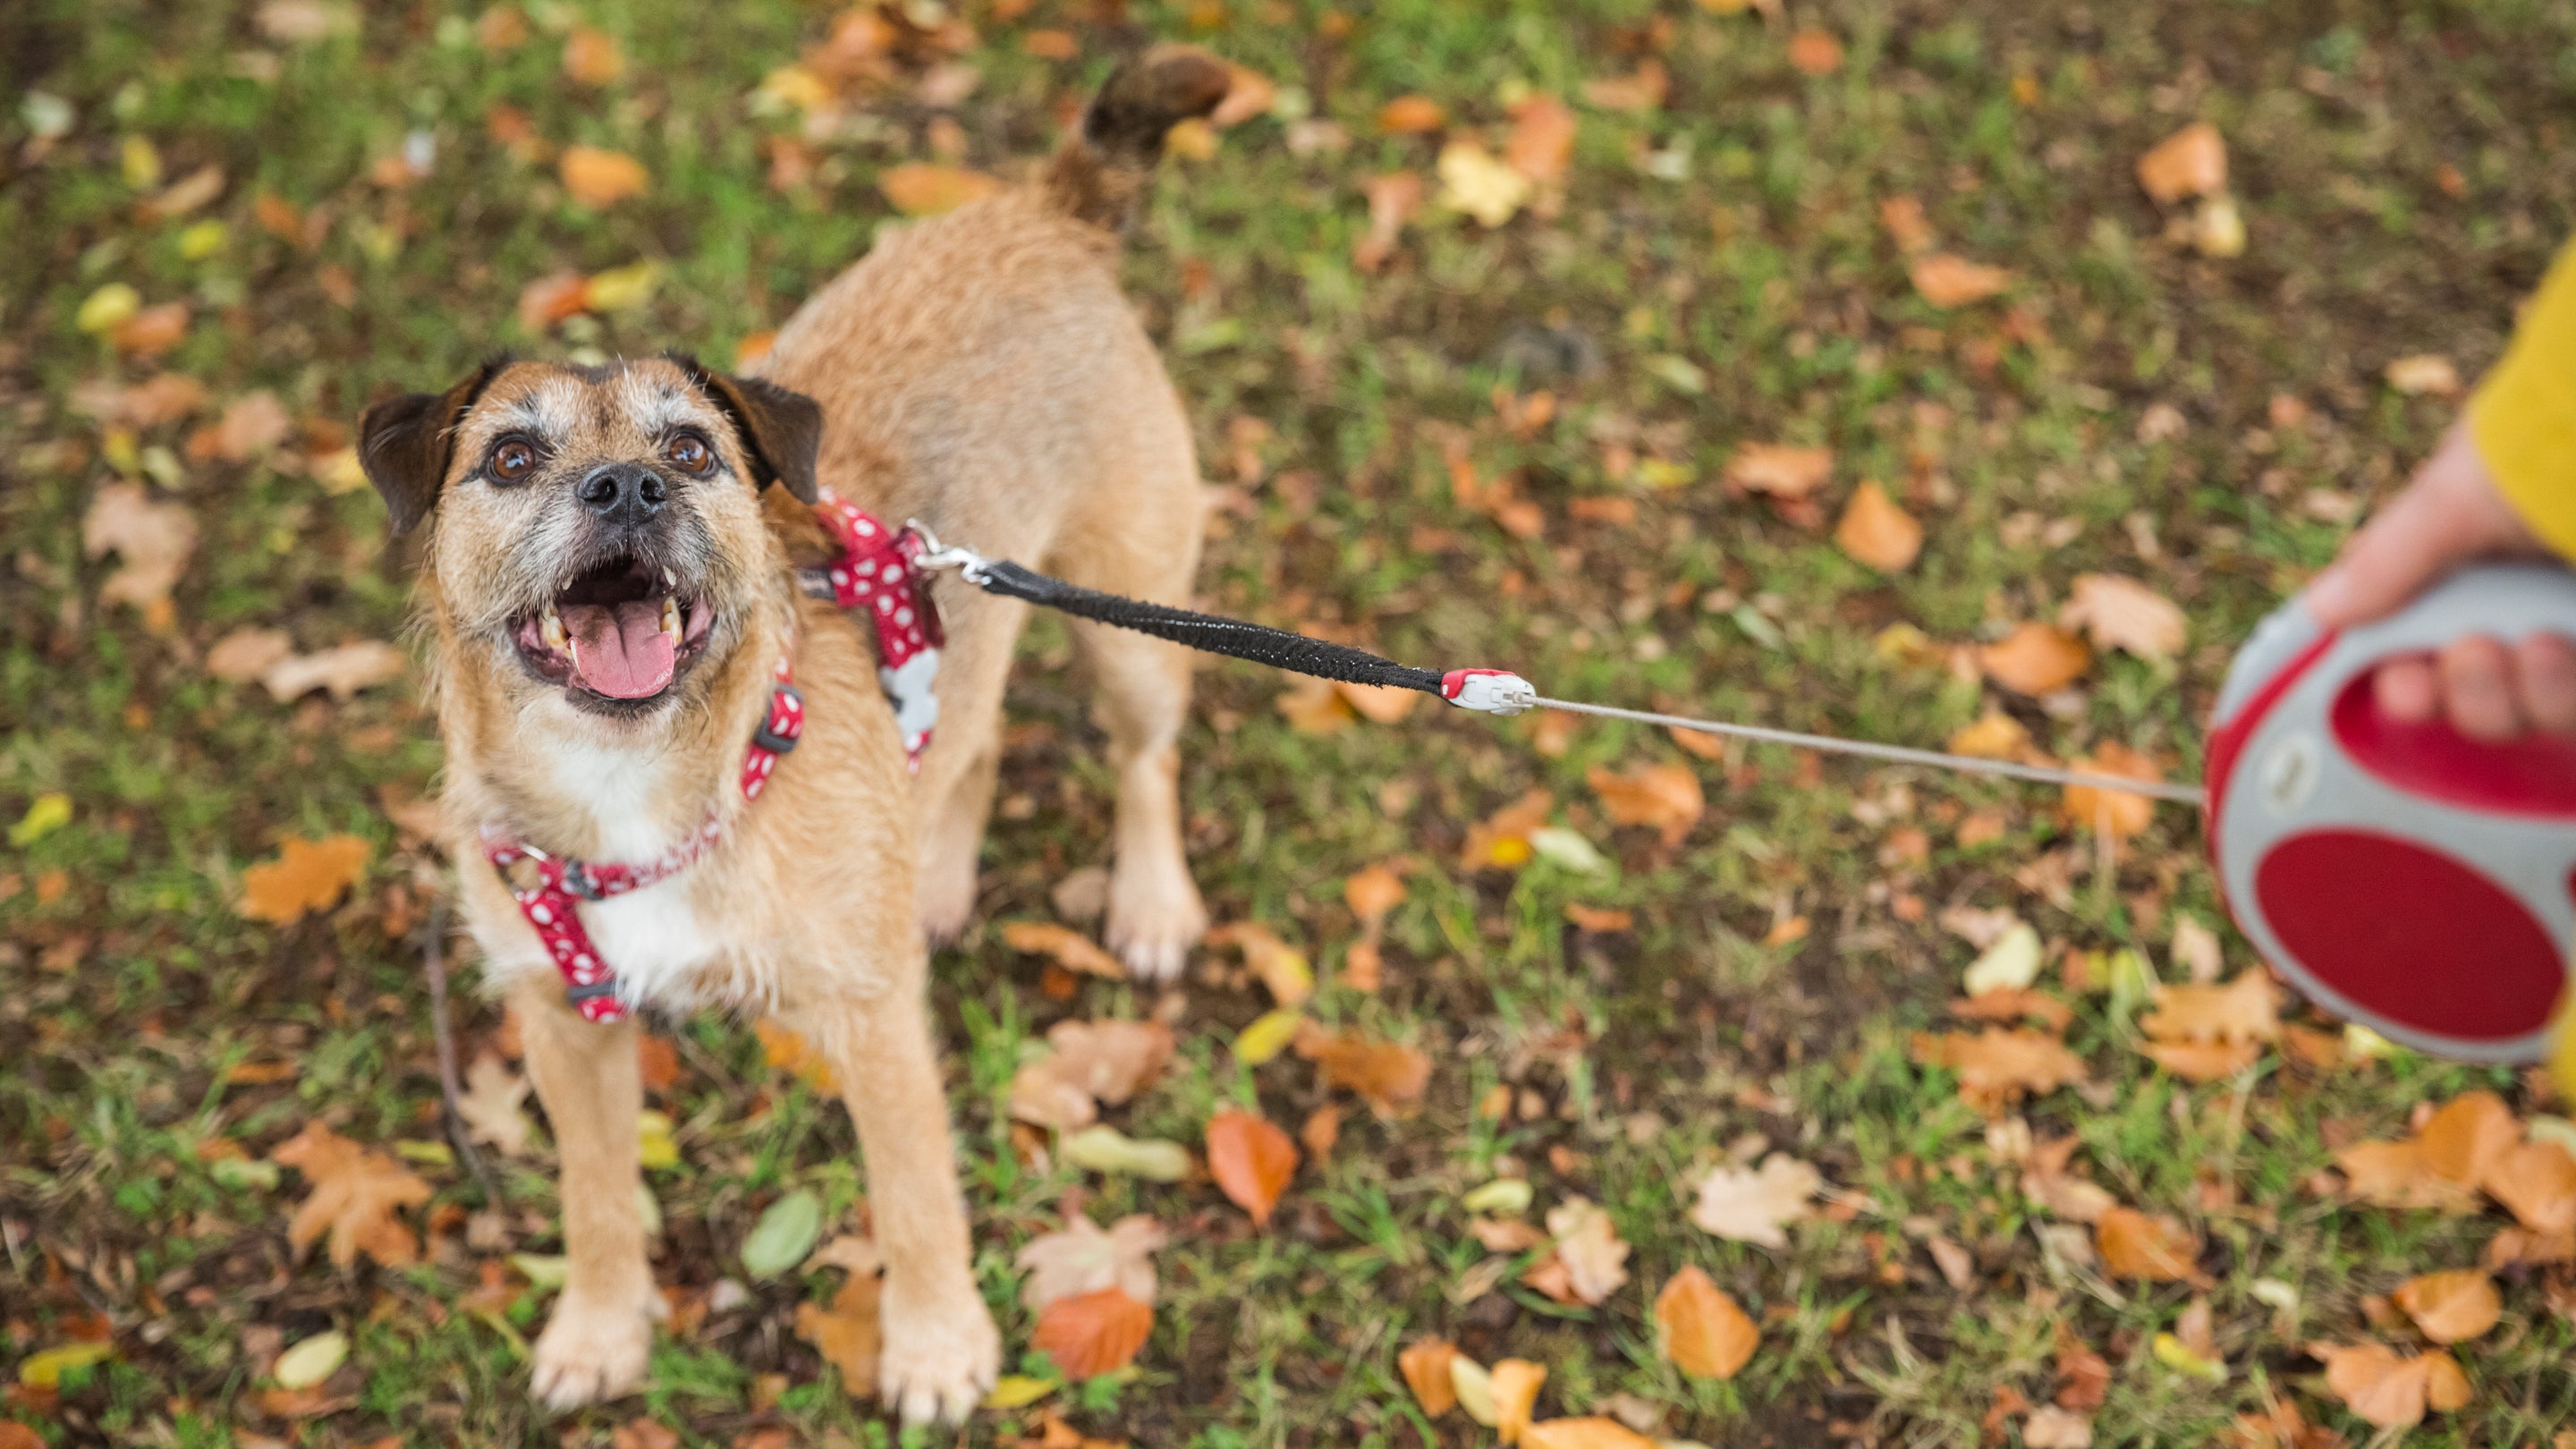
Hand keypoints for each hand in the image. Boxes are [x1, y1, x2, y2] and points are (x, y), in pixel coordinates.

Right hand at [2304, 422, 2575, 738]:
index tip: (2403, 686)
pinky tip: (2556, 649)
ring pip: (2538, 716)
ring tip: (2535, 647)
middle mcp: (2526, 610)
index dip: (2407, 688)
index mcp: (2473, 575)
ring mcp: (2574, 635)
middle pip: (2480, 704)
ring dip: (2522, 698)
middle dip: (2469, 696)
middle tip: (2471, 653)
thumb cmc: (2548, 445)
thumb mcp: (2454, 497)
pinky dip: (2562, 694)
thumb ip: (2387, 560)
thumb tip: (2322, 609)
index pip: (2423, 658)